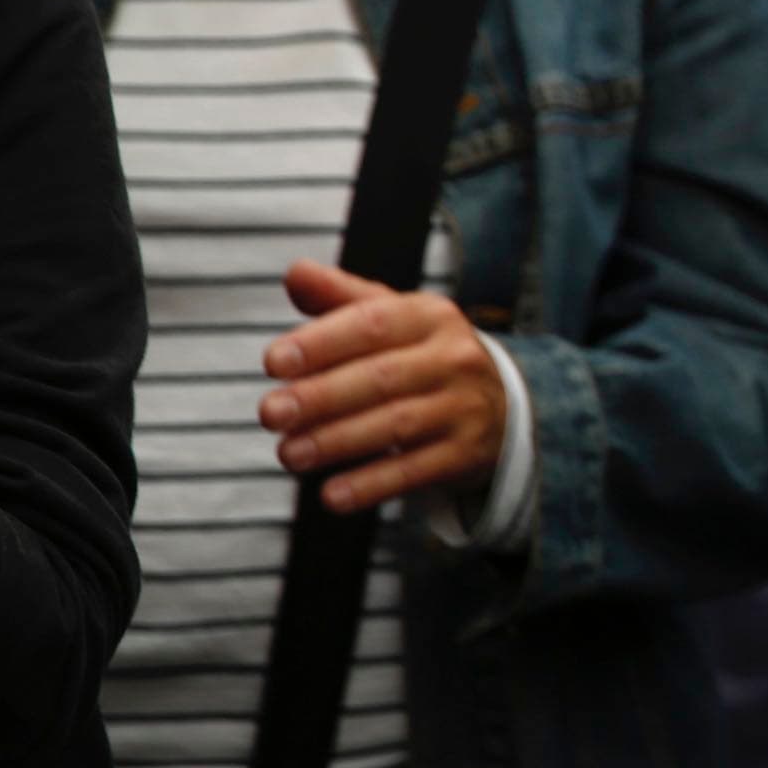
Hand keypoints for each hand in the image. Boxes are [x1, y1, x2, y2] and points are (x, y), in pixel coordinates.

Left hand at [260, 261, 507, 514]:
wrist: (498, 405)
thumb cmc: (423, 357)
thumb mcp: (394, 319)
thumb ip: (341, 299)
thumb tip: (295, 272)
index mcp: (430, 316)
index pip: (374, 322)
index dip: (322, 342)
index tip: (273, 362)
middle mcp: (454, 357)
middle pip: (382, 377)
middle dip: (320, 397)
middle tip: (269, 413)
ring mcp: (464, 407)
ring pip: (396, 424)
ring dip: (337, 442)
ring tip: (289, 454)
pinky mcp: (466, 453)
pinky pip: (415, 471)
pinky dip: (372, 485)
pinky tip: (332, 495)